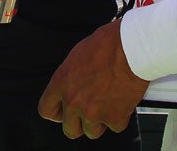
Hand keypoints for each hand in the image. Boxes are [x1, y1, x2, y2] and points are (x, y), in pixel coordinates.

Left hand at [38, 20, 149, 139]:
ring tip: (108, 103)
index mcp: (61, 83)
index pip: (46, 109)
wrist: (130, 48)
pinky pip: (115, 127)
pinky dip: (120, 117)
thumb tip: (72, 83)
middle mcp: (74, 101)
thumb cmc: (107, 44)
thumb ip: (71, 76)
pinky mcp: (113, 118)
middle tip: (88, 112)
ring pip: (92, 132)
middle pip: (69, 129)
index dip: (57, 113)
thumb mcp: (77, 55)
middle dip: (79, 123)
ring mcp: (93, 112)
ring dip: (100, 121)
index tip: (63, 112)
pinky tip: (122, 101)